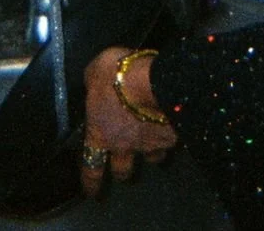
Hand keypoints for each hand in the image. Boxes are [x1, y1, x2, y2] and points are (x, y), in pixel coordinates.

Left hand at [79, 46, 176, 197]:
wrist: (157, 81)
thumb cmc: (119, 75)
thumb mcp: (96, 71)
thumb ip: (93, 82)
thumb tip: (93, 83)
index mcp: (100, 133)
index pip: (91, 167)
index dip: (91, 182)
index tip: (92, 192)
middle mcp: (124, 146)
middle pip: (123, 170)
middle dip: (122, 172)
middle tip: (123, 173)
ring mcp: (150, 144)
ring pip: (151, 159)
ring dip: (150, 156)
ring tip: (153, 153)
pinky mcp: (172, 137)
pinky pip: (170, 142)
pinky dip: (169, 138)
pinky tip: (172, 130)